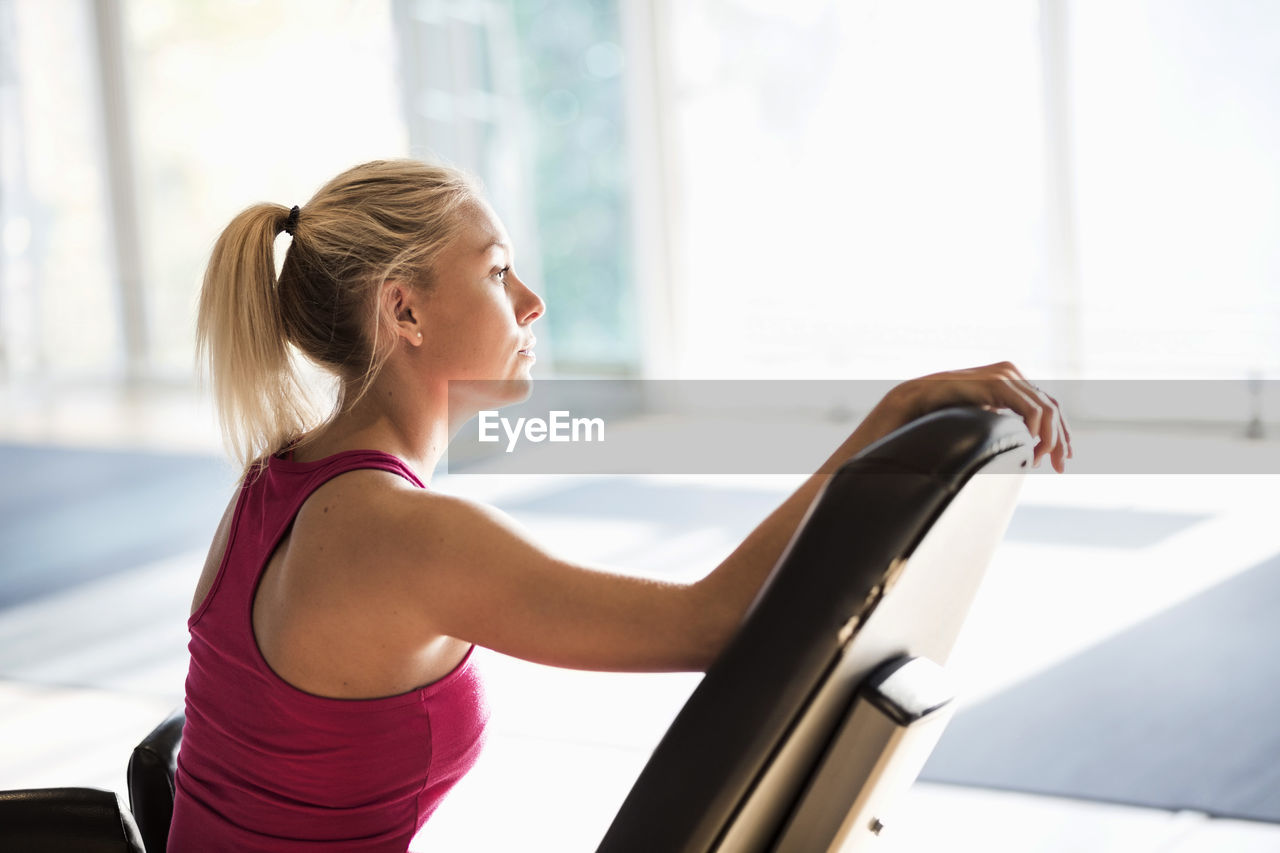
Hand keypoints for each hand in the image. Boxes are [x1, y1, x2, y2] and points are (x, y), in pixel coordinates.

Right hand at [882, 361, 1072, 471]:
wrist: (917, 399)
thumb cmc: (943, 411)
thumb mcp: (981, 416)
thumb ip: (1001, 419)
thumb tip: (1022, 443)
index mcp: (1010, 379)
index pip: (1047, 405)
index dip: (1060, 432)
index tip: (1064, 457)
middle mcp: (1012, 373)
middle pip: (1052, 407)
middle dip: (1060, 440)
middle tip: (1061, 466)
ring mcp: (1006, 375)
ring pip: (1046, 410)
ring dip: (1049, 439)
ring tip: (1038, 461)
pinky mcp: (998, 382)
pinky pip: (1031, 410)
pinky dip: (1036, 431)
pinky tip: (1028, 447)